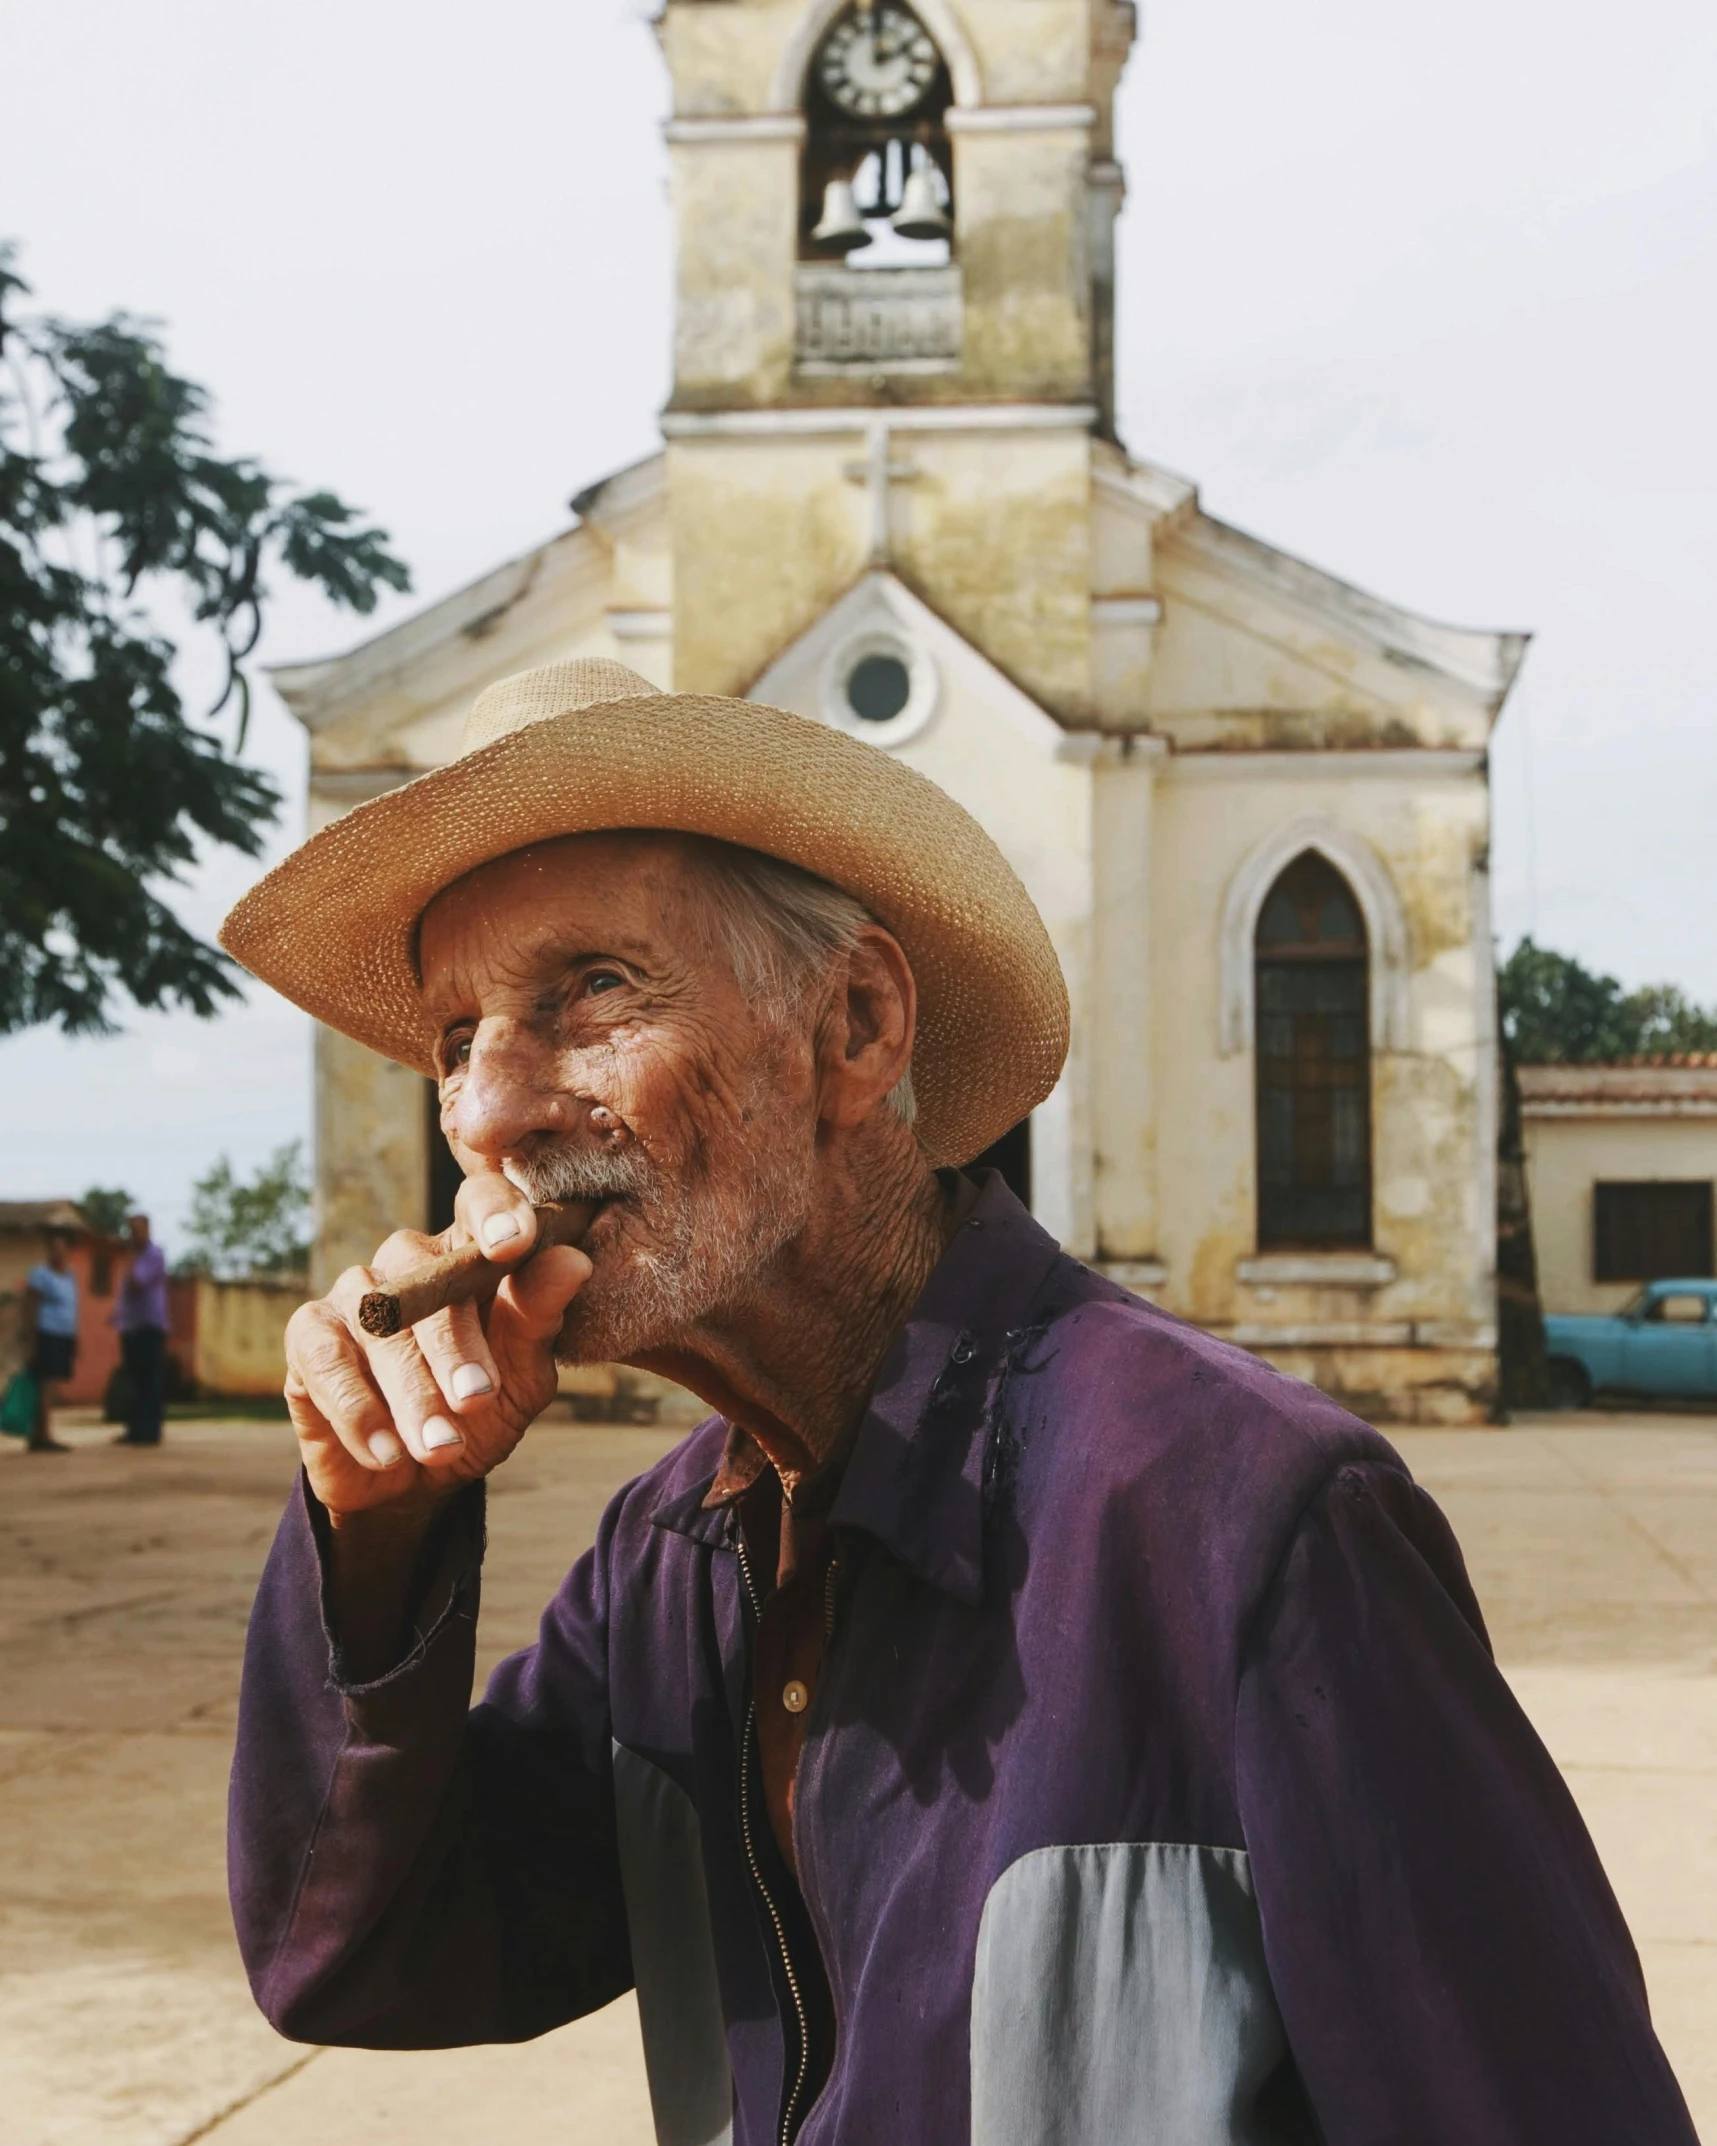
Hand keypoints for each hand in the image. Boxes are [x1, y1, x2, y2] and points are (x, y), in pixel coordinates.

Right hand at [283, 1171, 590, 1524]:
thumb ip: (539, 1321)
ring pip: (378, 1323)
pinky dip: (356, 1408)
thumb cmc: (479, 1414)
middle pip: (425, 1274)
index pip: (481, 1203)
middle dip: (455, 1345)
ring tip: (441, 1448)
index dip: (496, 1213)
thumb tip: (573, 1261)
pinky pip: (325, 1358)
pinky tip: (386, 1452)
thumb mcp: (522, 1378)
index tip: (514, 1243)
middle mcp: (409, 1261)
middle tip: (478, 1401)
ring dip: (411, 1391)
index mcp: (470, 1254)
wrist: (418, 1481)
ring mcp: (356, 1294)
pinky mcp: (310, 1335)